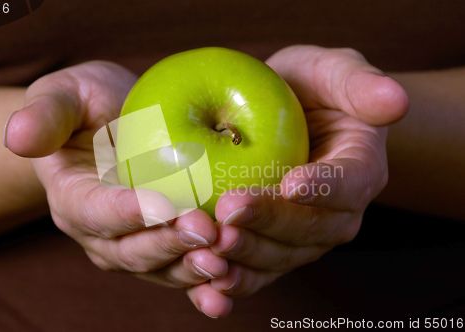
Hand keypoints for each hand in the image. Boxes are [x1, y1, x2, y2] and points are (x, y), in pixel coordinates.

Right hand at [4, 62, 227, 290]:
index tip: (164, 205)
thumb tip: (17, 136)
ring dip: (192, 268)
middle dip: (169, 243)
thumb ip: (45, 114)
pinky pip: (182, 270)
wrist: (113, 128)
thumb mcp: (64, 96)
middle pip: (132, 250)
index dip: (127, 212)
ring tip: (225, 257)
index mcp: (74, 198)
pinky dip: (204, 284)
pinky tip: (229, 287)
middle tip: (207, 230)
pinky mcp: (164, 249)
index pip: (96, 212)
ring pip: (161, 269)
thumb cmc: (87, 107)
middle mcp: (101, 233)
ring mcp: (133, 246)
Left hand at [186, 45, 408, 315]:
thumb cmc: (312, 90)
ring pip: (280, 258)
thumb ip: (360, 83)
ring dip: (244, 258)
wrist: (288, 116)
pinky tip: (205, 284)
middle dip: (269, 224)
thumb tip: (396, 101)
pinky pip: (256, 272)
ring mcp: (304, 236)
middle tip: (229, 211)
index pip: (350, 183)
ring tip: (207, 250)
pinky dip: (232, 280)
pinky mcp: (274, 248)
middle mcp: (337, 213)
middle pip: (309, 229)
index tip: (291, 184)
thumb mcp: (334, 72)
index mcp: (360, 169)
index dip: (324, 187)